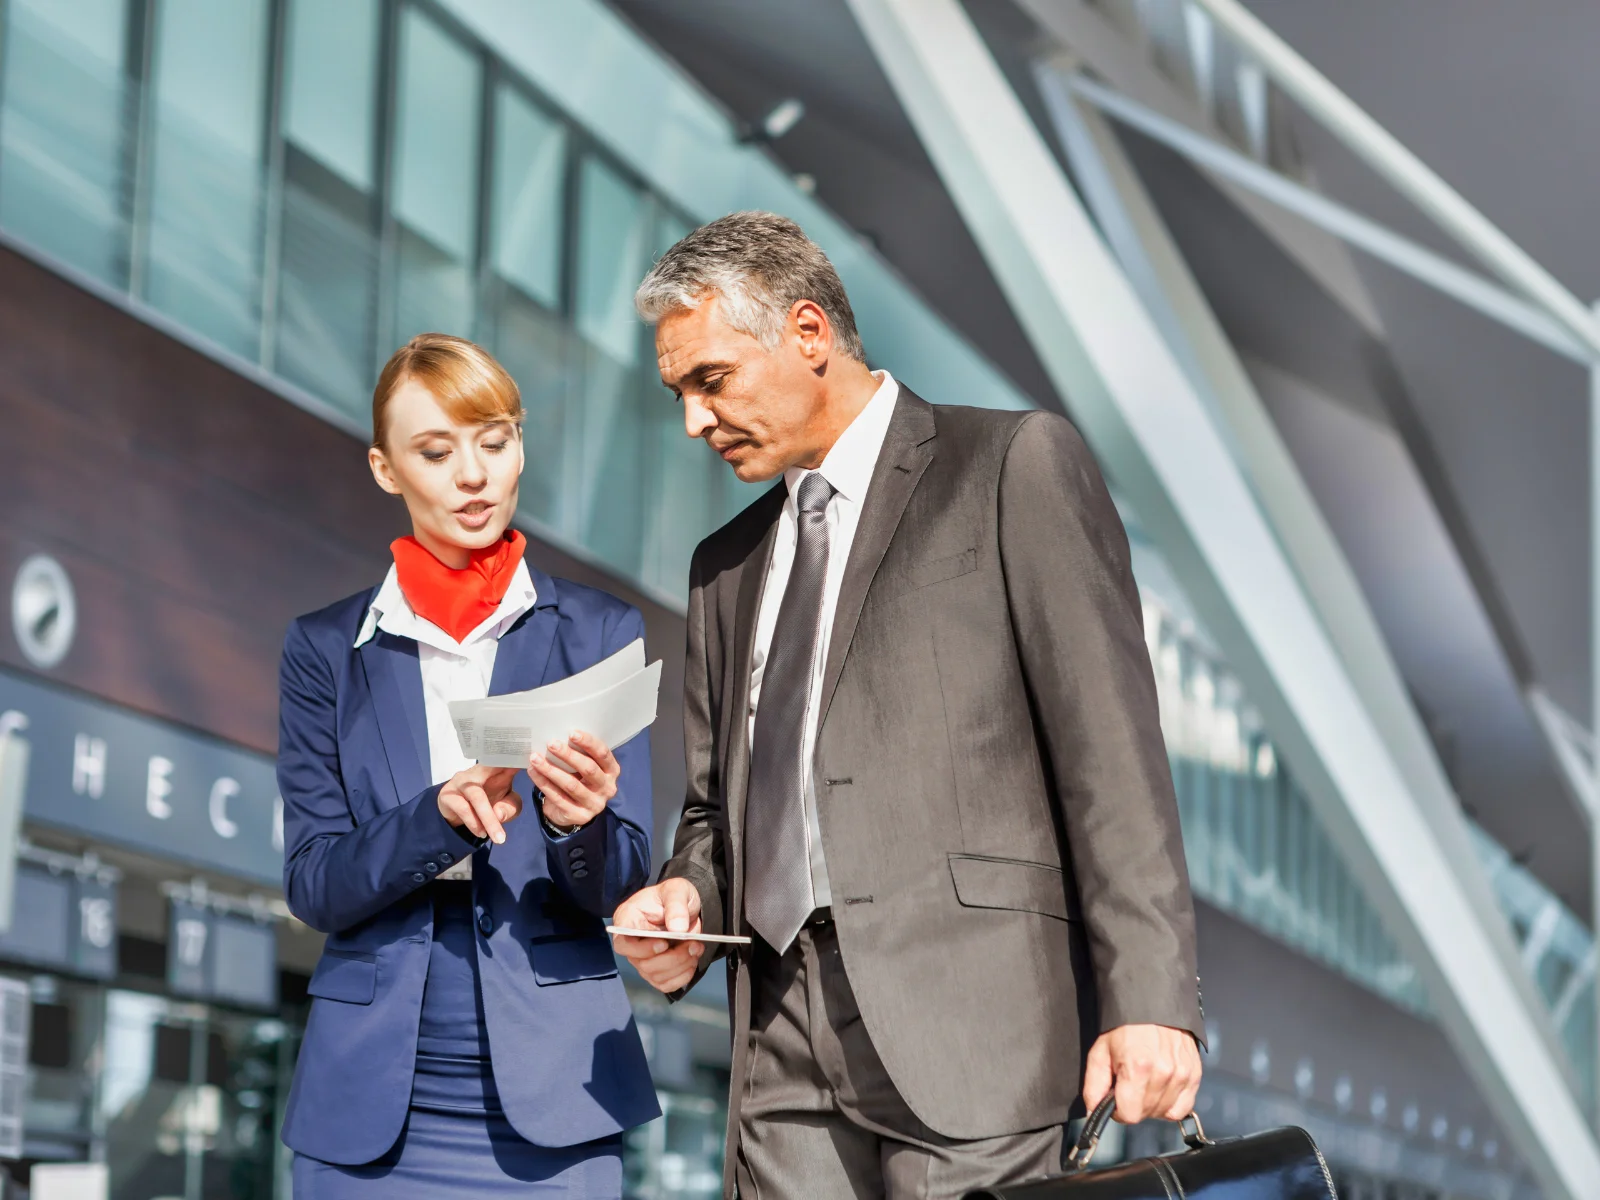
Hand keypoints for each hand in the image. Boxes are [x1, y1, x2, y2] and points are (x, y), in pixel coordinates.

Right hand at [438, 765, 522, 843]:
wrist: (456, 815)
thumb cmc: (487, 804)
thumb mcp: (506, 807)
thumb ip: (509, 808)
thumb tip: (498, 815)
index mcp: (495, 770)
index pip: (506, 760)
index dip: (516, 758)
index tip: (530, 762)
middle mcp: (477, 771)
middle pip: (491, 780)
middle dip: (504, 798)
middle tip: (519, 817)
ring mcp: (460, 781)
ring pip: (477, 797)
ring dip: (489, 820)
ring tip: (499, 838)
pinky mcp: (448, 794)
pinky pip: (463, 808)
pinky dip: (474, 823)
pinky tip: (482, 833)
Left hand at [528, 730, 619, 829]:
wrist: (573, 811)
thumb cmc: (579, 779)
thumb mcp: (585, 767)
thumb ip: (580, 753)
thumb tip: (558, 733)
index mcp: (612, 771)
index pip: (603, 754)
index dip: (588, 742)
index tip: (571, 733)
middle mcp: (607, 788)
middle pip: (588, 769)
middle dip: (568, 755)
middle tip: (550, 743)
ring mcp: (594, 804)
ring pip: (571, 785)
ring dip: (551, 770)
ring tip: (535, 758)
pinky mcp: (579, 816)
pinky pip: (558, 798)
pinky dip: (544, 784)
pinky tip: (533, 772)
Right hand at [611, 878, 703, 992]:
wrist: (686, 906)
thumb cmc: (674, 895)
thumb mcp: (677, 890)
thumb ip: (676, 907)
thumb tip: (677, 929)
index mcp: (628, 920)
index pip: (622, 943)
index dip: (641, 949)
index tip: (663, 943)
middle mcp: (632, 943)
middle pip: (643, 963)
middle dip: (672, 958)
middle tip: (693, 944)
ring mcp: (643, 959)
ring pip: (656, 975)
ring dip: (680, 966)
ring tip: (696, 948)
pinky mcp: (656, 971)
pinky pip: (666, 984)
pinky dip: (682, 976)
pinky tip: (692, 961)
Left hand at [1083, 1024, 1201, 1123]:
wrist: (1152, 1002)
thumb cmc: (1124, 1026)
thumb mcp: (1099, 1052)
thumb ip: (1094, 1086)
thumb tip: (1093, 1112)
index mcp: (1137, 1068)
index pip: (1129, 1115)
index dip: (1117, 1111)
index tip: (1115, 1099)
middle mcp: (1163, 1074)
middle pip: (1146, 1114)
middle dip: (1133, 1105)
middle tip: (1129, 1085)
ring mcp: (1182, 1075)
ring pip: (1164, 1113)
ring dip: (1151, 1105)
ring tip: (1144, 1083)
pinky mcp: (1194, 1074)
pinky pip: (1183, 1107)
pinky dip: (1171, 1104)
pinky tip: (1161, 1090)